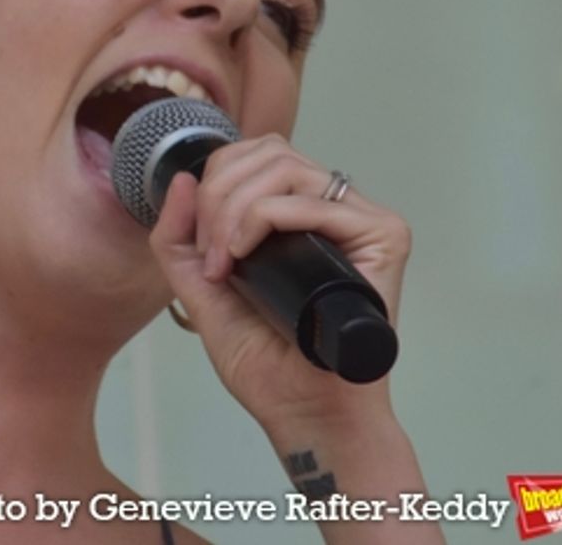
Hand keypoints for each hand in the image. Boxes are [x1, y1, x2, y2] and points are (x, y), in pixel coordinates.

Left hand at [147, 134, 412, 431]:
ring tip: (224, 261)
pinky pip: (313, 202)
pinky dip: (264, 219)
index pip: (253, 155)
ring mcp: (359, 220)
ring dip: (235, 208)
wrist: (302, 410)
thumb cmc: (265, 360)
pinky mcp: (383, 237)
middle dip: (218, 195)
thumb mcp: (200, 289)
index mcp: (295, 212)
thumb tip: (181, 178)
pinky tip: (243, 256)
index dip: (213, 185)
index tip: (200, 248)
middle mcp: (331, 208)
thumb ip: (178, 238)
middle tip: (209, 256)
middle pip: (267, 151)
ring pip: (285, 168)